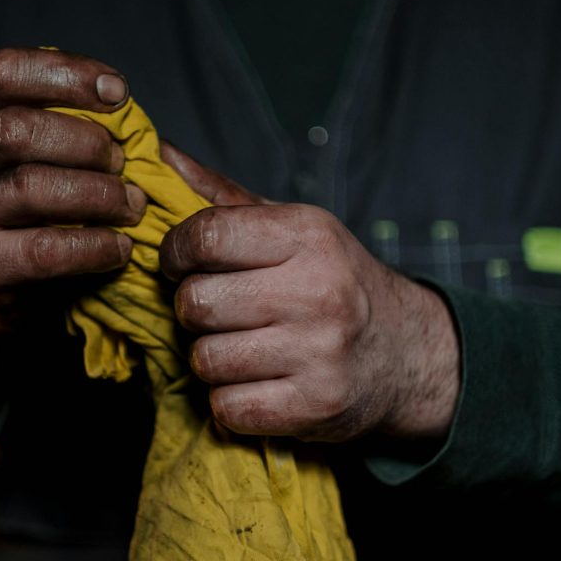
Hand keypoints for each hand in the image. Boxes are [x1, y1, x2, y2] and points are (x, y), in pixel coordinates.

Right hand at [0, 47, 146, 329]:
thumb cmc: (20, 195)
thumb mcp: (27, 144)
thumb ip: (65, 115)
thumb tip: (124, 102)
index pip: (2, 71)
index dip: (67, 75)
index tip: (120, 93)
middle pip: (17, 129)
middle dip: (87, 142)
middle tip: (123, 161)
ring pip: (29, 186)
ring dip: (97, 192)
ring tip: (131, 203)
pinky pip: (43, 248)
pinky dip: (93, 245)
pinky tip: (120, 245)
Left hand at [159, 152, 459, 442]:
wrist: (404, 352)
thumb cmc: (330, 281)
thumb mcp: (290, 228)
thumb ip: (221, 197)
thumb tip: (156, 152)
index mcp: (308, 236)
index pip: (206, 236)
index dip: (175, 252)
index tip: (179, 264)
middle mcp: (319, 291)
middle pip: (196, 303)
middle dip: (193, 310)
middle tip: (218, 311)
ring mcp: (320, 353)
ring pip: (205, 360)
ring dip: (211, 359)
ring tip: (241, 348)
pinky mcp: (315, 406)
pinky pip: (227, 408)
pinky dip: (230, 402)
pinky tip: (257, 383)